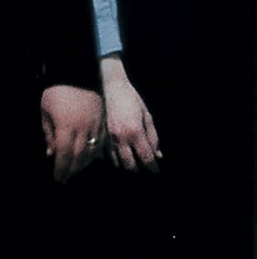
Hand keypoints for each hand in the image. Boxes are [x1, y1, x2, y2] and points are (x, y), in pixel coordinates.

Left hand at [40, 84, 104, 181]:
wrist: (78, 74)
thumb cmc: (56, 91)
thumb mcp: (45, 111)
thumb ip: (48, 133)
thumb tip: (51, 154)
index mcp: (66, 127)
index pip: (64, 154)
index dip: (61, 168)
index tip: (58, 178)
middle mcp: (83, 129)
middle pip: (79, 156)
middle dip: (72, 169)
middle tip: (66, 178)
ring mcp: (95, 126)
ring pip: (92, 151)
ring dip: (84, 164)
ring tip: (76, 171)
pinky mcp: (103, 122)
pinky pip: (101, 143)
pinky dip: (95, 154)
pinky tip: (90, 159)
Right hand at [99, 56, 160, 171]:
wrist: (111, 86)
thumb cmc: (132, 99)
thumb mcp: (147, 116)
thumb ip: (153, 137)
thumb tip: (158, 155)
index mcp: (135, 132)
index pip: (146, 157)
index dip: (152, 167)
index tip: (156, 171)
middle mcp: (121, 137)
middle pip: (130, 164)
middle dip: (139, 170)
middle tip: (144, 168)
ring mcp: (108, 137)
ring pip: (116, 162)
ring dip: (125, 166)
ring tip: (132, 165)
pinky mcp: (101, 134)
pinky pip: (106, 155)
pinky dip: (113, 159)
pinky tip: (119, 158)